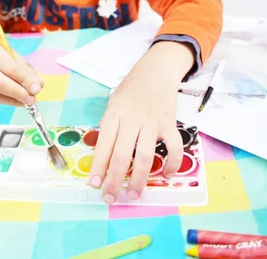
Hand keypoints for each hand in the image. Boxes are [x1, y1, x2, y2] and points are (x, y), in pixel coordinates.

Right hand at [0, 26, 43, 105]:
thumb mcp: (8, 53)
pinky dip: (2, 100)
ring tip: (24, 101)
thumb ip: (24, 69)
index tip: (37, 88)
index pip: (8, 66)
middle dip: (18, 93)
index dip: (24, 80)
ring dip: (11, 100)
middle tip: (32, 99)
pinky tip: (12, 99)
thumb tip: (38, 85)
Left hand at [89, 41, 193, 203]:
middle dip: (114, 179)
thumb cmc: (131, 88)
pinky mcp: (169, 123)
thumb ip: (110, 124)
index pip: (103, 143)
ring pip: (144, 155)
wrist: (155, 70)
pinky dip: (171, 163)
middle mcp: (132, 118)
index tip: (94, 183)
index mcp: (114, 113)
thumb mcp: (114, 101)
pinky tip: (166, 175)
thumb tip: (102, 153)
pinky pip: (173, 147)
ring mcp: (151, 121)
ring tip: (134, 194)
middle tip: (111, 197)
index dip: (98, 166)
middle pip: (121, 154)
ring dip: (139, 178)